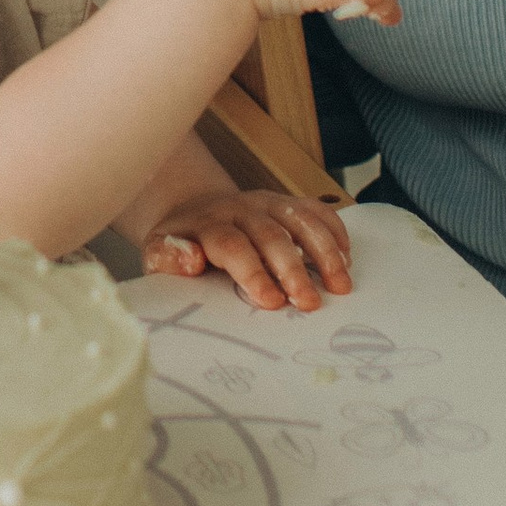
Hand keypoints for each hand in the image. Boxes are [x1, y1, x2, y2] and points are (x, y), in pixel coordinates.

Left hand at [146, 189, 352, 310]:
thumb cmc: (180, 246)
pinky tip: (347, 258)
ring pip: (300, 219)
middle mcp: (239, 209)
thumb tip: (191, 260)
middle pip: (270, 235)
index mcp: (206, 225)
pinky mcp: (286, 203)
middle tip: (310, 303)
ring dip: (323, 251)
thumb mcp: (159, 254)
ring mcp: (266, 202)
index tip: (271, 302)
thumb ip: (168, 258)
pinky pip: (316, 209)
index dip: (252, 272)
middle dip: (292, 269)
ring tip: (341, 285)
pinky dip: (334, 230)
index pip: (231, 245)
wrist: (191, 210)